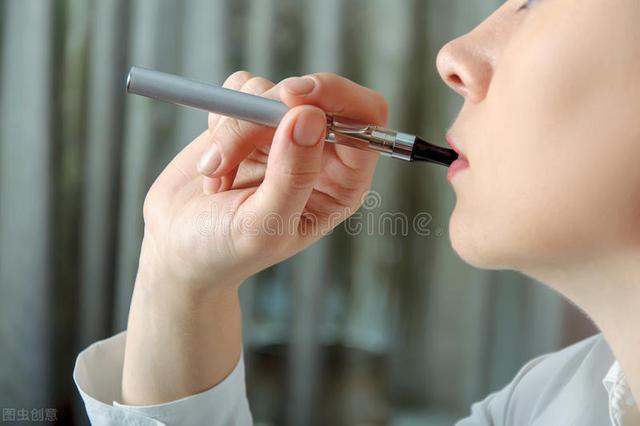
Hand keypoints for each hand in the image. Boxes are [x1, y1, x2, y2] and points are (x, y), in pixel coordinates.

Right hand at [140, 70, 388, 290]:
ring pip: (269, 92)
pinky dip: (218, 120)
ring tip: (217, 175)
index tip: (292, 97)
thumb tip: (311, 117)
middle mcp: (320, 155)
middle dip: (264, 115)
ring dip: (232, 129)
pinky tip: (213, 164)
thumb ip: (293, 176)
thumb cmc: (225, 251)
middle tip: (226, 151)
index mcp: (343, 184)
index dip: (337, 97)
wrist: (179, 250)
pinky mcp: (250, 121)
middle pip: (313, 97)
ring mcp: (284, 134)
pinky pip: (240, 89)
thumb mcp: (264, 226)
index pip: (366, 120)